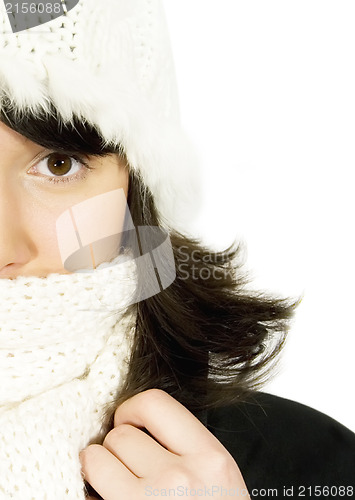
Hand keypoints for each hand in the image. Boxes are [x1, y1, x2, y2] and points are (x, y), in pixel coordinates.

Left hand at [79, 389, 249, 498]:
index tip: (130, 423)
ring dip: (99, 469)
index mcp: (210, 459)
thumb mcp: (218, 480)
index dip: (133, 410)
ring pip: (96, 458)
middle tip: (128, 468)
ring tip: (114, 485)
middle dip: (118, 447)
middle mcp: (180, 480)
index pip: (154, 403)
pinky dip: (91, 494)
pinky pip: (87, 492)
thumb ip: (186, 447)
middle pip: (121, 434)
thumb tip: (136, 424)